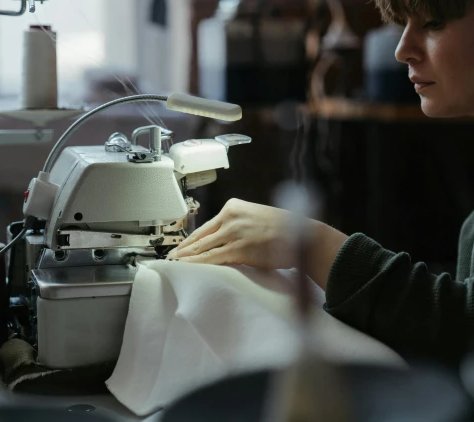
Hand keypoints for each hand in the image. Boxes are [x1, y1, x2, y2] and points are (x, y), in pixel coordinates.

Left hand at [167, 198, 347, 288]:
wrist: (303, 235)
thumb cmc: (284, 229)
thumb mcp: (256, 217)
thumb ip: (238, 224)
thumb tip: (222, 239)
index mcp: (233, 206)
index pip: (206, 226)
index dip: (191, 239)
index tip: (181, 247)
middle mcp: (230, 216)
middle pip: (200, 236)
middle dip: (184, 249)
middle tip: (171, 258)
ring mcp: (233, 232)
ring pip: (203, 248)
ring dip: (187, 258)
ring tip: (174, 265)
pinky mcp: (238, 248)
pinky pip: (212, 258)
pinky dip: (197, 264)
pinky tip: (188, 268)